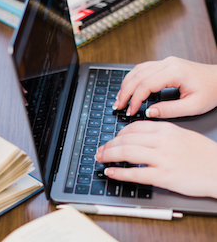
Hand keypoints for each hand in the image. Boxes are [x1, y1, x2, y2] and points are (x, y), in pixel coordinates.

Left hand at [95, 121, 216, 197]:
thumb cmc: (202, 153)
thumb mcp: (181, 134)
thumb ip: (159, 133)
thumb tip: (138, 137)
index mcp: (165, 129)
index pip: (133, 127)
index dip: (118, 134)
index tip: (112, 139)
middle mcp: (161, 141)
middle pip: (126, 139)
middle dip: (109, 145)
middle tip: (100, 149)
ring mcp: (162, 158)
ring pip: (127, 153)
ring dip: (109, 156)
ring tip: (100, 158)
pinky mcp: (163, 176)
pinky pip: (135, 173)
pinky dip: (119, 173)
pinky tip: (110, 173)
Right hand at [113, 56, 216, 117]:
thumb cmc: (211, 91)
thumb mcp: (194, 106)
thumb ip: (169, 110)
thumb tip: (148, 112)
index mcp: (175, 72)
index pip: (146, 85)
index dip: (134, 99)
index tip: (130, 111)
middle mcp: (167, 63)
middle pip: (138, 76)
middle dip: (125, 92)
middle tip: (117, 106)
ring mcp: (165, 62)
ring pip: (137, 70)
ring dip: (126, 84)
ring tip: (119, 98)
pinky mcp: (164, 64)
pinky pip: (142, 68)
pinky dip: (133, 79)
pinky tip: (128, 87)